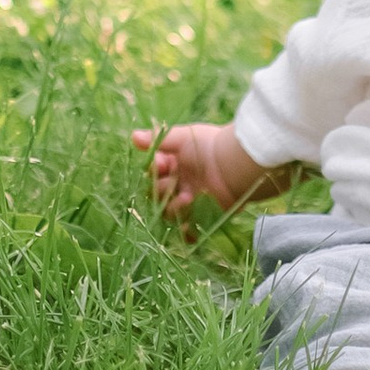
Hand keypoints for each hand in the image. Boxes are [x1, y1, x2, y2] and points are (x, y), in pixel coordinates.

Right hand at [134, 118, 271, 223]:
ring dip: (173, 207)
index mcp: (175, 165)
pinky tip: (188, 228)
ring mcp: (191, 201)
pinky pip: (188, 230)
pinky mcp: (203, 216)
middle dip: (161, 189)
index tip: (161, 163)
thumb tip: (132, 137)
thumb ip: (158, 139)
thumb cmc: (209, 146)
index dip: (154, 169)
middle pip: (157, 194)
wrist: (237, 164)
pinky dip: (186, 232)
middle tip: (173, 182)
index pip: (154, 172)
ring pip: (169, 212)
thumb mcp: (183, 138)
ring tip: (188, 197)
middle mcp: (180, 184)